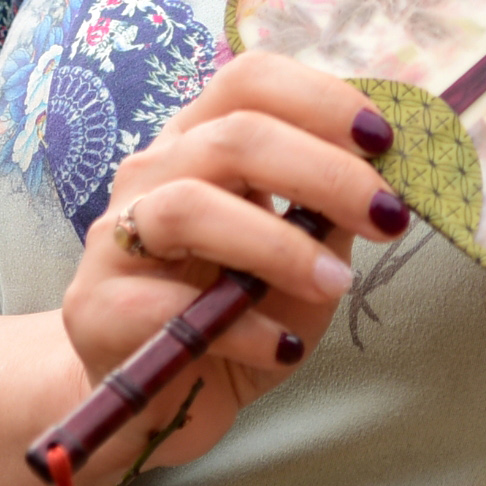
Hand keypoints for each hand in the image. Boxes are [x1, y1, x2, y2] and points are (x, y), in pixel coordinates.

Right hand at [58, 49, 408, 469]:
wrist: (155, 404)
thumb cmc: (233, 321)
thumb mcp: (298, 265)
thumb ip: (327, 220)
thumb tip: (387, 183)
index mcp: (199, 143)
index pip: (251, 82)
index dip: (322, 100)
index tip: (384, 142)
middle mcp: (152, 173)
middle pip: (234, 136)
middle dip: (325, 172)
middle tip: (388, 218)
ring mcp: (117, 237)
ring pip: (192, 207)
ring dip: (281, 245)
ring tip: (336, 285)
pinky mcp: (97, 307)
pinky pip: (171, 306)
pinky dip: (244, 327)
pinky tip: (282, 349)